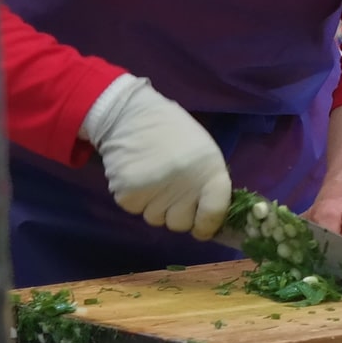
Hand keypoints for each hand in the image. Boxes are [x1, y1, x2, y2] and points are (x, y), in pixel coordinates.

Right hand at [80, 74, 230, 239]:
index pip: (213, 213)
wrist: (132, 115)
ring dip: (156, 206)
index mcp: (210, 171)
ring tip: (154, 179)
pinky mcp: (128, 194)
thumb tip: (209, 216)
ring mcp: (155, 191)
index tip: (202, 226)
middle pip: (181, 224)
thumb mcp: (206, 153)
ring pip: (156, 219)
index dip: (208, 225)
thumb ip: (210, 184)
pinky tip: (139, 177)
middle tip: (172, 193)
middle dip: (178, 214)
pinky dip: (136, 199)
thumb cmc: (175, 134)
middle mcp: (184, 185)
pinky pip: (136, 210)